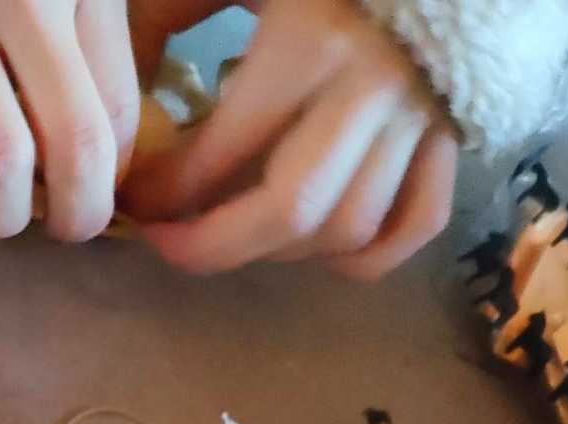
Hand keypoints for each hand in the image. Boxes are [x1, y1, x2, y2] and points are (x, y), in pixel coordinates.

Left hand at [122, 0, 457, 279]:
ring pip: (349, 228)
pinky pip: (417, 220)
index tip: (129, 199)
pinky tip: (314, 250)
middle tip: (165, 244)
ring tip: (230, 234)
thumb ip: (166, 17)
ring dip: (278, 251)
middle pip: (289, 212)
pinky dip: (367, 255)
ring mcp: (421, 116)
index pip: (217, 155)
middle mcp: (372, 90)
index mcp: (309, 45)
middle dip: (211, 247)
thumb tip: (113, 99)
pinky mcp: (454, 131)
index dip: (160, 194)